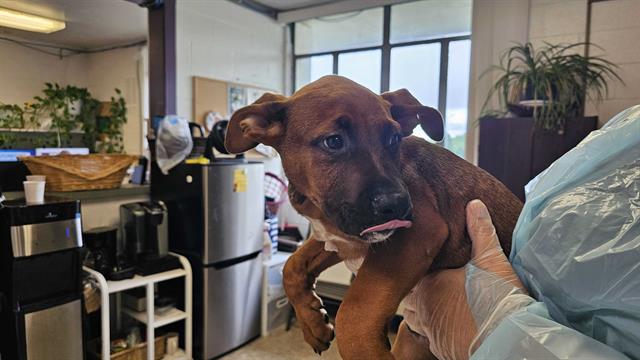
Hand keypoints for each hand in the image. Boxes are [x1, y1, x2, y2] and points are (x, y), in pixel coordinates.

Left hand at [402, 200, 528, 359]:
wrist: (508, 341)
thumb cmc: (497, 300)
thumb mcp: (492, 258)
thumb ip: (480, 230)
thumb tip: (474, 204)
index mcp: (427, 284)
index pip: (411, 272)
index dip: (418, 267)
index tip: (426, 263)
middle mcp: (422, 309)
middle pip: (409, 296)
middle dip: (418, 290)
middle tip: (432, 283)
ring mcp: (430, 331)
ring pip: (414, 319)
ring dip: (422, 311)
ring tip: (437, 303)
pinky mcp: (440, 350)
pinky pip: (428, 337)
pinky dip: (433, 330)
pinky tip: (446, 324)